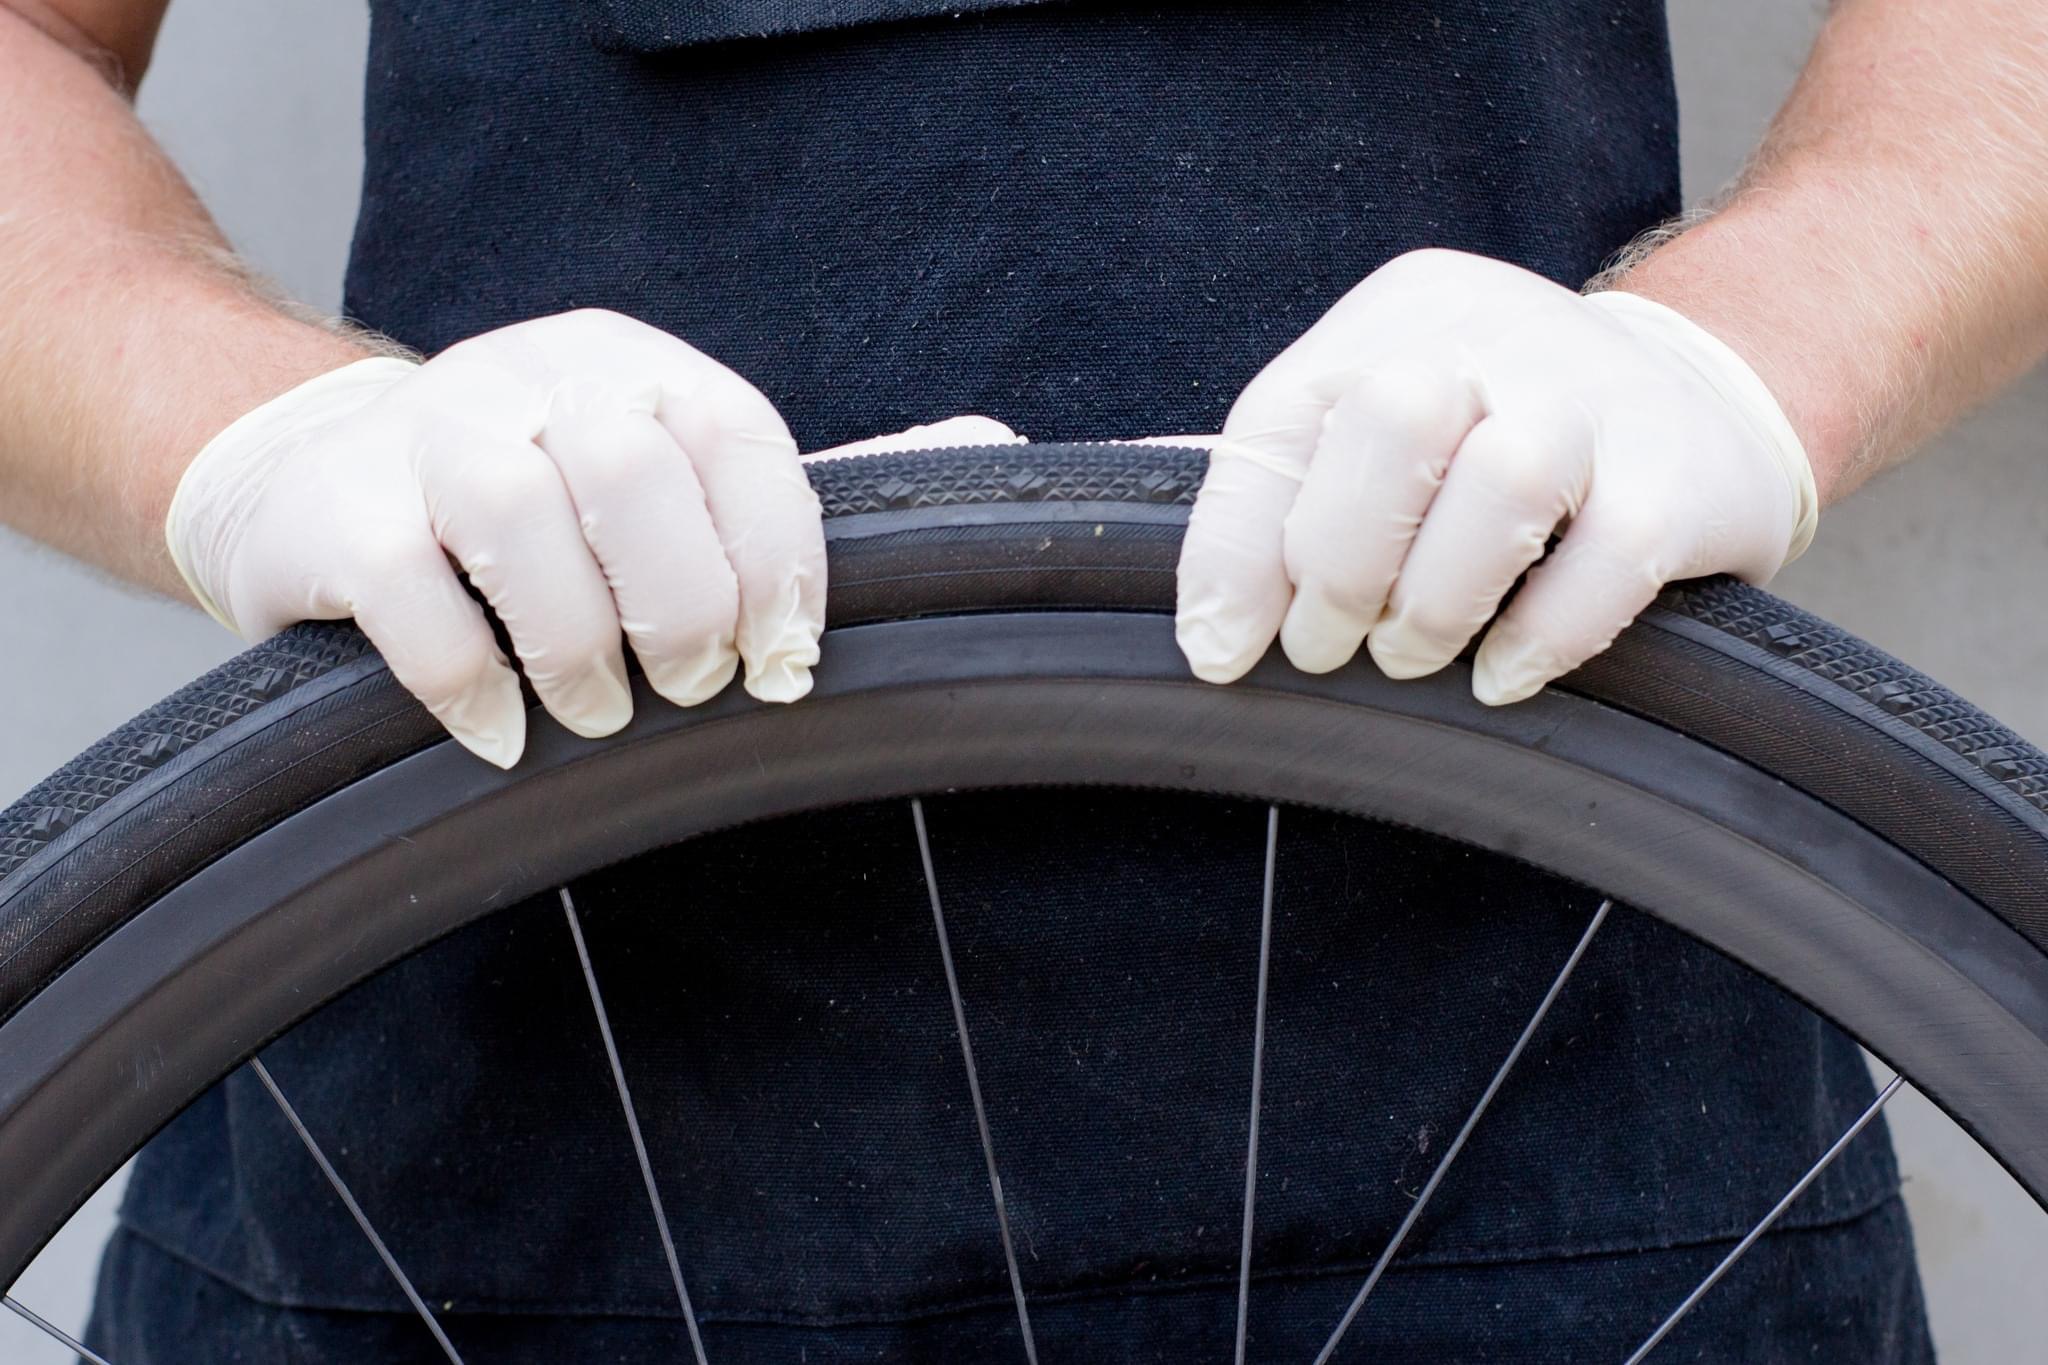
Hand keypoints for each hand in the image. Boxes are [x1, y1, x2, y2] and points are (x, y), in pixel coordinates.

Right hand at [166, 308, 1014, 766]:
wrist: (324, 478)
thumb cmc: (542, 503)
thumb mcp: (665, 475)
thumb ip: (794, 488)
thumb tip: (992, 447)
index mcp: (638, 371)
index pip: (737, 438)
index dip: (779, 557)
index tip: (787, 658)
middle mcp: (536, 379)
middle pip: (631, 473)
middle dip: (682, 605)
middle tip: (689, 687)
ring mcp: (426, 431)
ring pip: (515, 518)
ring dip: (579, 645)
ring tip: (599, 716)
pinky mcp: (337, 508)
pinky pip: (410, 588)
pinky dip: (469, 678)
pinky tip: (504, 732)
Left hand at [1174, 248, 1818, 703]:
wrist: (1705, 396)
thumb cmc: (1501, 434)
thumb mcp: (1393, 422)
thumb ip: (1298, 488)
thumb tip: (1207, 616)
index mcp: (1399, 317)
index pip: (1281, 420)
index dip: (1235, 547)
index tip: (1220, 647)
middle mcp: (1496, 335)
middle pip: (1391, 424)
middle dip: (1339, 565)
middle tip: (1333, 643)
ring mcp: (1597, 398)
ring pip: (1501, 483)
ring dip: (1435, 603)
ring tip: (1417, 652)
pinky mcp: (1681, 476)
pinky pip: (1607, 563)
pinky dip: (1539, 638)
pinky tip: (1504, 671)